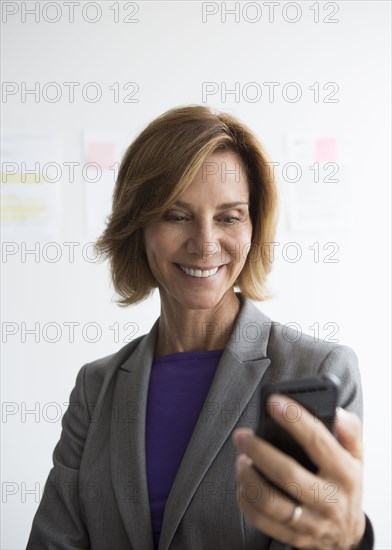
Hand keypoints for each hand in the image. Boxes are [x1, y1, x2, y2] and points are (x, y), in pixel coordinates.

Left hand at [232, 395, 365, 548]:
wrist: (347, 535)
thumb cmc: (345, 486)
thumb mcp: (356, 458)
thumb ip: (350, 432)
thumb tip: (337, 413)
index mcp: (345, 475)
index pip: (318, 442)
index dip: (294, 419)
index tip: (274, 402)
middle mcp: (329, 500)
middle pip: (287, 474)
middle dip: (259, 451)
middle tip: (242, 436)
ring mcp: (310, 522)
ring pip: (270, 502)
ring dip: (248, 478)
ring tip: (241, 460)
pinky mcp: (294, 537)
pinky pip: (262, 521)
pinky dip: (245, 501)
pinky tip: (243, 485)